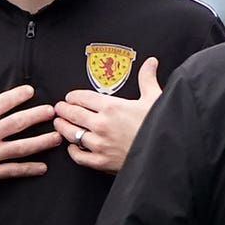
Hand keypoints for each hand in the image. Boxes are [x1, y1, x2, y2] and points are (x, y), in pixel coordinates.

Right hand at [0, 75, 61, 189]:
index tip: (30, 91)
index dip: (19, 95)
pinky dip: (28, 169)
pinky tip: (42, 167)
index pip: (3, 102)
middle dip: (38, 116)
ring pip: (22, 148)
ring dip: (42, 142)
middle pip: (19, 123)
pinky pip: (12, 171)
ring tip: (56, 138)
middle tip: (52, 112)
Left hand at [51, 56, 161, 173]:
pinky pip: (79, 156)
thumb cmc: (161, 125)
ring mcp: (100, 144)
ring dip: (63, 128)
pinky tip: (72, 147)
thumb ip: (147, 79)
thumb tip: (151, 62)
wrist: (165, 153)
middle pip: (72, 114)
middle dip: (63, 110)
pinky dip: (72, 151)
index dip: (73, 96)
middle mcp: (101, 124)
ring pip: (72, 134)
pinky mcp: (102, 162)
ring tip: (59, 124)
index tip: (70, 97)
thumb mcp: (155, 98)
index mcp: (112, 106)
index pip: (82, 97)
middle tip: (59, 108)